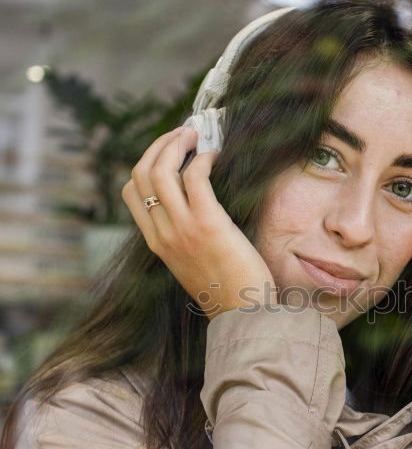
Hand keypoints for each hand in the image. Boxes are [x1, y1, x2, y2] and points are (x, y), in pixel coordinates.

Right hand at [121, 126, 276, 317]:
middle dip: (160, 145)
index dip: (146, 162)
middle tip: (183, 133)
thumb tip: (194, 198)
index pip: (131, 192)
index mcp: (155, 242)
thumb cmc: (227, 289)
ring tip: (196, 134)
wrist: (243, 315)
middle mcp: (162, 234)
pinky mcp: (208, 224)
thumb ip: (185, 234)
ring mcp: (182, 229)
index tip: (167, 151)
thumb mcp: (193, 261)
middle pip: (142, 174)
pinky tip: (215, 156)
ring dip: (177, 144)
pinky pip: (195, 178)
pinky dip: (202, 159)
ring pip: (162, 171)